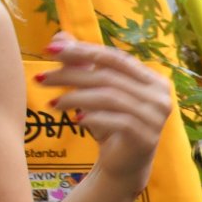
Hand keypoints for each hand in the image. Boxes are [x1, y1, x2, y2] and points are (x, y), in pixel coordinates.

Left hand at [38, 33, 171, 184]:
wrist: (124, 165)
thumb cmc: (111, 124)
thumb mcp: (96, 91)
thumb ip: (82, 64)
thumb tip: (60, 36)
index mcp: (152, 79)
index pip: (114, 58)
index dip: (82, 51)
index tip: (49, 49)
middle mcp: (160, 96)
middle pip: (109, 77)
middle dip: (70, 74)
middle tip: (41, 78)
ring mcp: (156, 118)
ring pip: (110, 97)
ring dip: (75, 97)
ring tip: (52, 103)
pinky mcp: (146, 138)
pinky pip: (115, 121)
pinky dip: (92, 117)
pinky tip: (75, 119)